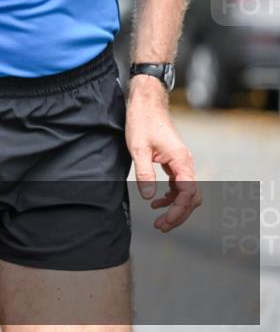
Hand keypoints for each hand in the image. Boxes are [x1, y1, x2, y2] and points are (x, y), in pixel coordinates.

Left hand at [125, 76, 201, 231]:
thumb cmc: (142, 122)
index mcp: (181, 161)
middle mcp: (186, 163)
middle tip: (161, 226)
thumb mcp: (138, 148)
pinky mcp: (174, 162)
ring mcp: (181, 163)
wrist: (146, 104)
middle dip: (179, 214)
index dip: (177, 211)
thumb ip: (145, 173)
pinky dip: (171, 196)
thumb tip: (148, 196)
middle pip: (192, 197)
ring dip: (175, 207)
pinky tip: (156, 201)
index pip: (188, 194)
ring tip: (159, 220)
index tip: (163, 221)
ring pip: (187, 192)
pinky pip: (179, 184)